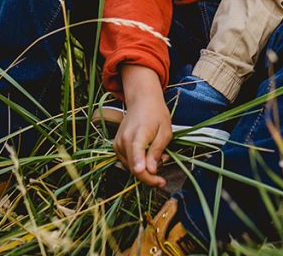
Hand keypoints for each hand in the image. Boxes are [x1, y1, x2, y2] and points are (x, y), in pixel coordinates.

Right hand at [113, 65, 172, 188]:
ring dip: (146, 167)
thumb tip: (151, 171)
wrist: (142, 100)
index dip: (145, 174)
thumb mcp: (165, 131)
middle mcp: (123, 141)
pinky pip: (129, 162)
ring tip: (160, 154)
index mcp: (137, 135)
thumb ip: (157, 151)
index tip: (157, 181)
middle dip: (151, 175)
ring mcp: (118, 144)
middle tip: (166, 164)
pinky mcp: (116, 146)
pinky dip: (140, 162)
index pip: (137, 159)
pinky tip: (149, 153)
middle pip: (134, 169)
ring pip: (132, 167)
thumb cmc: (156, 114)